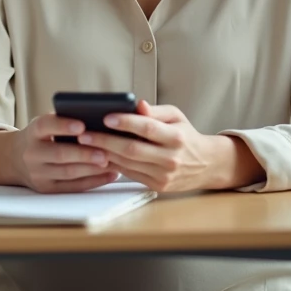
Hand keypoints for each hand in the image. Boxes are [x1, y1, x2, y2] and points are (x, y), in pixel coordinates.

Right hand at [10, 114, 121, 193]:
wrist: (16, 159)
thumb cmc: (41, 137)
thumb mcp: (44, 125)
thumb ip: (63, 121)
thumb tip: (96, 118)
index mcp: (32, 132)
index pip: (45, 126)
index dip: (63, 125)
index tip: (82, 125)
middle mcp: (32, 154)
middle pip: (59, 154)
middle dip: (84, 154)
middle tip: (105, 152)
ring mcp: (38, 174)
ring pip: (68, 173)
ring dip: (92, 168)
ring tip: (111, 162)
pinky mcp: (47, 189)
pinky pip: (73, 187)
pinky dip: (94, 181)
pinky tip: (110, 174)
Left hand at [77, 100, 261, 192]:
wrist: (206, 165)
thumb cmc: (185, 135)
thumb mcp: (176, 117)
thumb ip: (156, 111)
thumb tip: (138, 104)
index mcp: (176, 137)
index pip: (147, 128)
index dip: (126, 122)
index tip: (106, 116)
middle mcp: (170, 158)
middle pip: (132, 149)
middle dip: (105, 141)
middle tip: (84, 134)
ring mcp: (163, 175)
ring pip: (127, 163)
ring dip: (104, 154)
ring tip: (85, 144)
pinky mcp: (157, 186)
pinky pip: (129, 174)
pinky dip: (112, 164)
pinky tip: (98, 155)